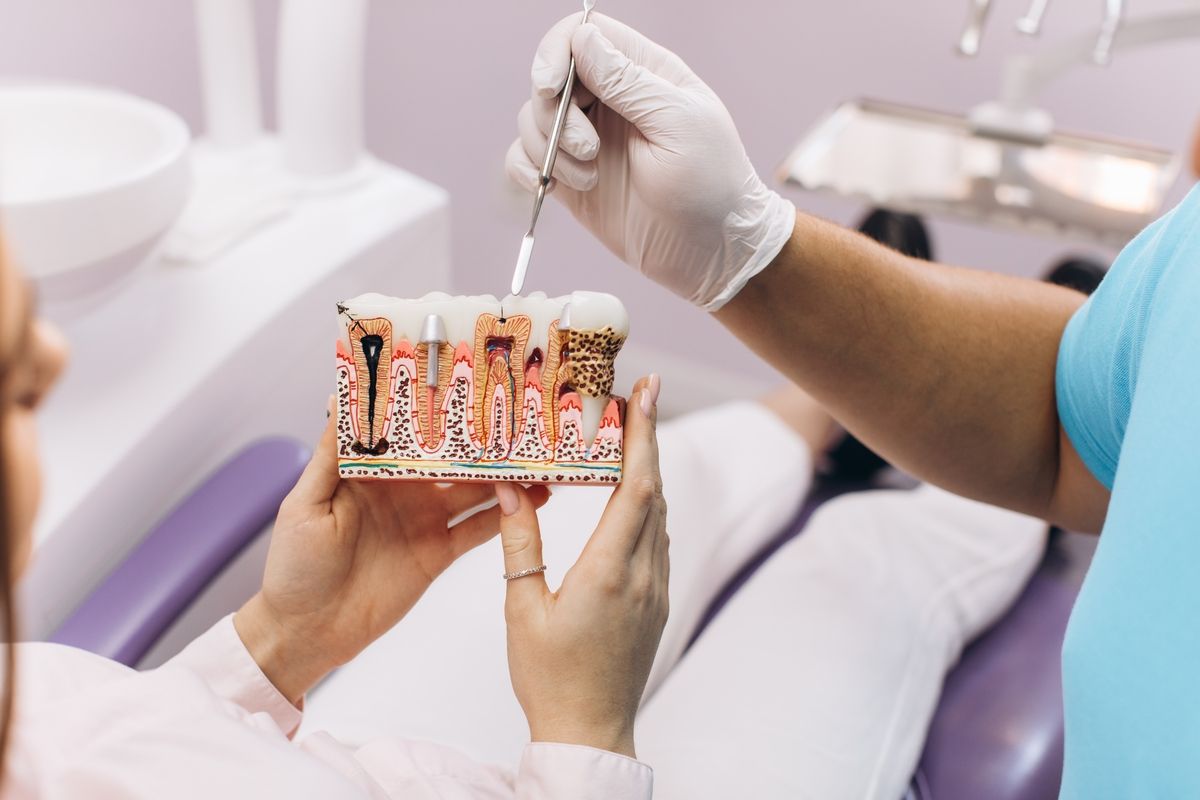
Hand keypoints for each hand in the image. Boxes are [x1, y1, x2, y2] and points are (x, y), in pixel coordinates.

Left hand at [235, 408, 549, 703]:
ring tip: (537, 460)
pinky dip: (505, 517)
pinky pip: (476, 531)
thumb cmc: (294, 566)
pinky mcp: (438, 553)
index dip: (439, 414)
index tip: (469, 389)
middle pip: (450, 459)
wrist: (306, 631)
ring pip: (473, 491)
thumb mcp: (305, 504)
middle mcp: (403, 491)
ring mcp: (424, 521)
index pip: (412, 433)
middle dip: (483, 442)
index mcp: (372, 472)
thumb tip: (339, 400)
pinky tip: (532, 502)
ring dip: (504, 477)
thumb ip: (330, 455)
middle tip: (519, 422)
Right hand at [496, 375, 668, 757]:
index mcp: (608, 573)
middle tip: (644, 392)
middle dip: (649, 437)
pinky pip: (658, 539)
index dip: (643, 436)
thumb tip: (512, 486)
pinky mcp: (656, 602)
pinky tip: (633, 492)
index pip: (635, 488)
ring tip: (631, 432)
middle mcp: (642, 575)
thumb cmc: (548, 677)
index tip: (647, 393)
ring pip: (659, 514)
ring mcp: (655, 589)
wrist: (590, 733)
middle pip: (654, 490)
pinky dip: (648, 504)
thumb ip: (520, 544)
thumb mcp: (521, 609)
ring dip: (649, 469)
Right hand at [506, 13, 794, 310]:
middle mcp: (611, 101)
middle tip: (587, 150)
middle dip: (552, 112)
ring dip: (548, 149)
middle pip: (549, 77)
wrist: (711, 253)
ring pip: (532, 119)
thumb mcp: (677, 124)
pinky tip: (557, 191)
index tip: (550, 87)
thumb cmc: (711, 185)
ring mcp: (587, 140)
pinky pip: (525, 159)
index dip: (556, 53)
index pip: (582, 34)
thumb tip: (582, 38)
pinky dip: (529, 171)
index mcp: (643, 73)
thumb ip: (628, 81)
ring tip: (589, 178)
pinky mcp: (571, 178)